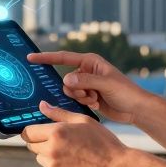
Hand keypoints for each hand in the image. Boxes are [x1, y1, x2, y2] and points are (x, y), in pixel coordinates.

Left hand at [21, 101, 130, 166]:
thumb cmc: (103, 142)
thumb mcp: (83, 121)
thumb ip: (59, 113)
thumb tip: (42, 106)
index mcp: (56, 133)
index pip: (28, 132)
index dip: (33, 131)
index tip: (39, 131)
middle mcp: (51, 151)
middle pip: (32, 146)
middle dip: (41, 142)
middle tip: (60, 141)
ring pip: (40, 159)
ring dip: (49, 155)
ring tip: (71, 153)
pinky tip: (74, 164)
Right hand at [26, 51, 146, 123]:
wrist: (135, 108)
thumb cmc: (125, 92)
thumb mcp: (106, 84)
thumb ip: (86, 81)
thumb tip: (66, 79)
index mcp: (90, 61)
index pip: (63, 58)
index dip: (46, 58)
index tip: (31, 58)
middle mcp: (86, 71)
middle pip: (66, 80)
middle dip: (76, 90)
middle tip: (91, 95)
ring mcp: (86, 84)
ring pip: (69, 91)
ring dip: (81, 98)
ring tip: (96, 100)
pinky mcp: (87, 96)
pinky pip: (75, 100)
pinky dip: (84, 103)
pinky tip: (97, 104)